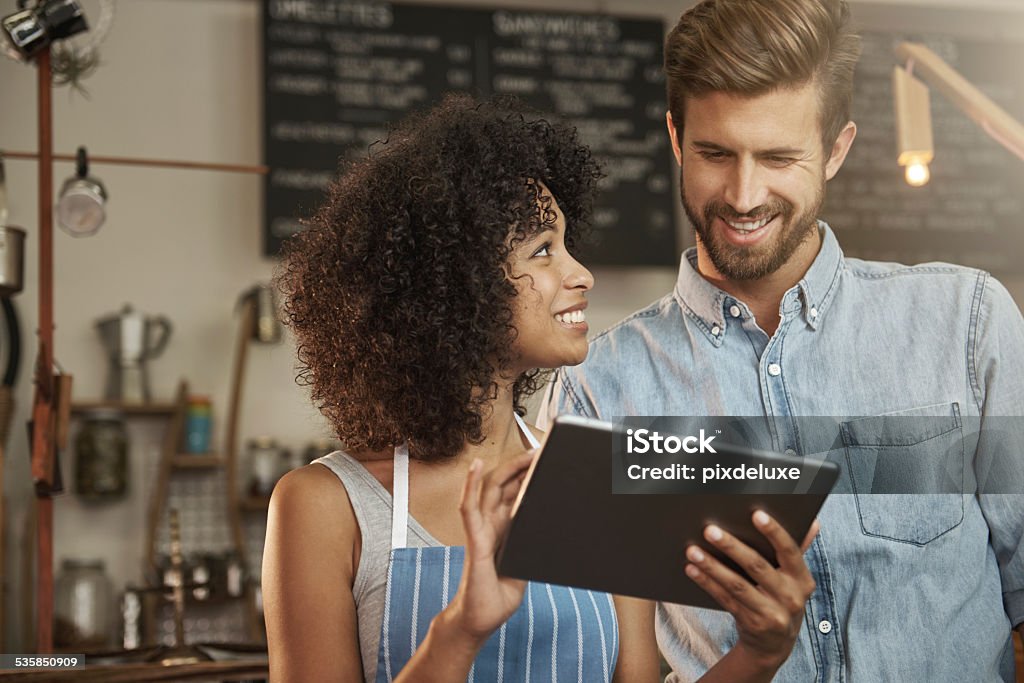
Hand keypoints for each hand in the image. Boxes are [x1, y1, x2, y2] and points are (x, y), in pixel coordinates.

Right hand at [447, 450, 536, 642]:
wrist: (478, 620)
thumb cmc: (497, 596)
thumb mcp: (524, 568)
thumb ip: (532, 548)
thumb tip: (555, 533)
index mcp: (505, 530)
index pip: (515, 495)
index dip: (528, 476)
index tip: (543, 461)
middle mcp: (491, 525)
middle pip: (504, 485)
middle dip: (522, 466)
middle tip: (541, 451)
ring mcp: (481, 530)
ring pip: (489, 489)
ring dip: (507, 468)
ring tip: (525, 453)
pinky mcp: (475, 541)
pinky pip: (470, 508)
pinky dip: (470, 485)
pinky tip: (476, 467)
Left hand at [684, 512, 818, 670]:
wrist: (775, 645)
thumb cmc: (782, 599)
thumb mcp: (795, 579)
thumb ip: (798, 550)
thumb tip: (813, 522)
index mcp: (802, 579)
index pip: (790, 551)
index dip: (774, 532)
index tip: (756, 514)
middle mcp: (790, 597)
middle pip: (757, 566)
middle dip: (732, 546)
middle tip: (710, 529)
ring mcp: (772, 614)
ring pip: (737, 585)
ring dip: (712, 566)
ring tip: (692, 550)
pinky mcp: (752, 624)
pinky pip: (725, 599)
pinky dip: (707, 583)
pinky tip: (692, 569)